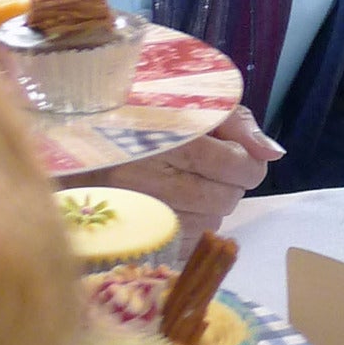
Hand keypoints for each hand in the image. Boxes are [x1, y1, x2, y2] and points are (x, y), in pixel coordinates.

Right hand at [67, 106, 282, 239]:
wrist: (70, 134)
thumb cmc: (139, 115)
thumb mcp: (188, 102)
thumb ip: (237, 123)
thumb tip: (272, 153)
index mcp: (168, 137)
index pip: (240, 166)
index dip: (245, 162)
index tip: (231, 153)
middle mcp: (149, 177)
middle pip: (227, 198)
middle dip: (227, 184)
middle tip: (202, 168)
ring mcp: (136, 210)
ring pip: (209, 222)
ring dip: (207, 206)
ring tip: (182, 183)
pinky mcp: (128, 234)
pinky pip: (183, 242)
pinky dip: (187, 226)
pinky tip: (171, 206)